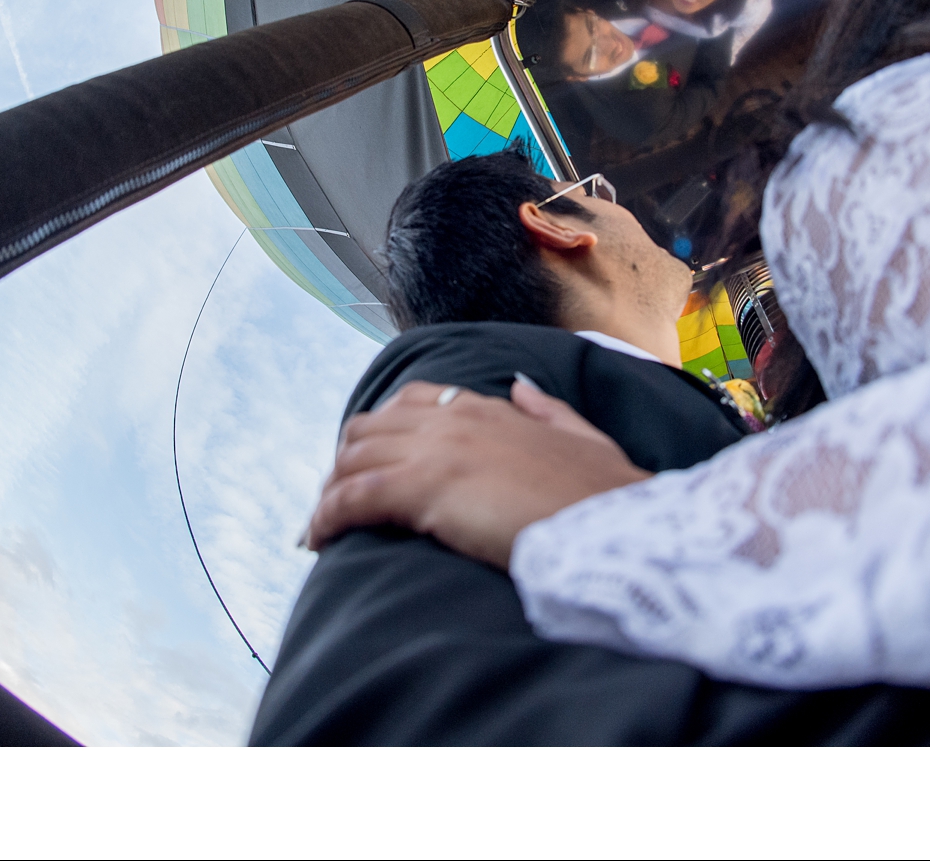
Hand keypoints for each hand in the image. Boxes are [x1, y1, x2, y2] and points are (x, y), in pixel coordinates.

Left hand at [305, 377, 649, 568]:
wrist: (611, 524)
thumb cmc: (606, 495)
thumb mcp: (583, 436)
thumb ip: (547, 409)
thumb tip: (520, 387)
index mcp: (489, 408)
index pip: (415, 401)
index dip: (385, 432)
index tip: (375, 464)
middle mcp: (454, 420)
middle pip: (369, 427)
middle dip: (347, 462)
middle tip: (340, 502)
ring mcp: (435, 451)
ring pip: (352, 459)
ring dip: (330, 492)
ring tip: (322, 528)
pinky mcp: (421, 489)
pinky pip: (351, 497)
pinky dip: (326, 518)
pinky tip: (318, 542)